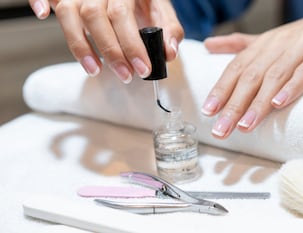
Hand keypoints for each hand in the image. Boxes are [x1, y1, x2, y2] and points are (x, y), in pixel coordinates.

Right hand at [28, 0, 183, 82]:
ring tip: (95, 70)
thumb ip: (169, 29)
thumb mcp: (161, 8)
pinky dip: (39, 0)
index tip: (142, 69)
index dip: (131, 45)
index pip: (123, 15)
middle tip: (126, 76)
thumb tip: (168, 53)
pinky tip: (43, 14)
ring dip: (79, 45)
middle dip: (111, 51)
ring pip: (70, 12)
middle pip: (95, 16)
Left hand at [201, 4, 302, 138]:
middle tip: (221, 130)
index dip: (221, 89)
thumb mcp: (270, 40)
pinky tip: (280, 104)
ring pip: (276, 76)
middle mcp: (278, 44)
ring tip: (245, 126)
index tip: (207, 112)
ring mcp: (302, 46)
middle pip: (251, 76)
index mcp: (263, 43)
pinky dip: (293, 86)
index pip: (236, 67)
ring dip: (259, 103)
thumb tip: (207, 44)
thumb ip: (239, 45)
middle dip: (234, 105)